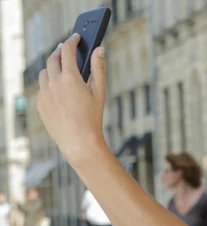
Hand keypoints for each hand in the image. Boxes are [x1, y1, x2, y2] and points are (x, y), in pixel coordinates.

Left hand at [37, 34, 106, 164]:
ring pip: (44, 73)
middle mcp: (54, 83)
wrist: (79, 142)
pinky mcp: (40, 105)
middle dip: (60, 51)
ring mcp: (44, 94)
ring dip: (52, 67)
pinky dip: (50, 84)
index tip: (76, 37)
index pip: (68, 51)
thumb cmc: (93, 118)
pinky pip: (42, 89)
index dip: (72, 41)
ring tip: (60, 68)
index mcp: (70, 78)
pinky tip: (58, 90)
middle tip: (66, 49)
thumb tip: (99, 49)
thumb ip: (99, 68)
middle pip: (52, 58)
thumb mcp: (100, 92)